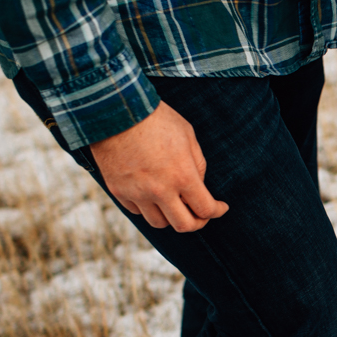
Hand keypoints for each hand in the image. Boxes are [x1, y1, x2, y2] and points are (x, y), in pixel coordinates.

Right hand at [89, 101, 228, 232]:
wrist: (116, 110)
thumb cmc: (156, 119)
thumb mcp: (188, 136)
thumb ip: (197, 165)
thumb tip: (199, 185)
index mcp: (182, 176)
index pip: (205, 209)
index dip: (217, 211)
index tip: (220, 208)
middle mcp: (160, 190)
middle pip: (184, 225)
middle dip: (197, 223)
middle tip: (200, 215)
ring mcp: (137, 193)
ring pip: (159, 223)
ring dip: (171, 217)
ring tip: (175, 205)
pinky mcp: (118, 191)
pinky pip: (137, 211)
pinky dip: (148, 208)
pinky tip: (152, 195)